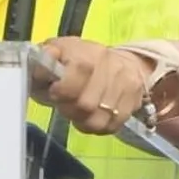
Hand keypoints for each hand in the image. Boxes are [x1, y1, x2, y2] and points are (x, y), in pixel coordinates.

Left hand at [34, 37, 150, 135]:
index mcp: (90, 52)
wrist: (121, 62)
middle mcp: (113, 66)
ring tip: (77, 109)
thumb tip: (45, 58)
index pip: (80, 71)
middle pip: (87, 104)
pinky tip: (90, 115)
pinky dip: (95, 126)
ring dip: (81, 120)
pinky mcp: (134, 103)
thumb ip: (45, 57)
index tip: (54, 91)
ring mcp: (127, 86)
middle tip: (64, 102)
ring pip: (98, 120)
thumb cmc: (80, 59)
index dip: (63, 88)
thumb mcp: (57, 52)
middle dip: (69, 108)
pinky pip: (110, 127)